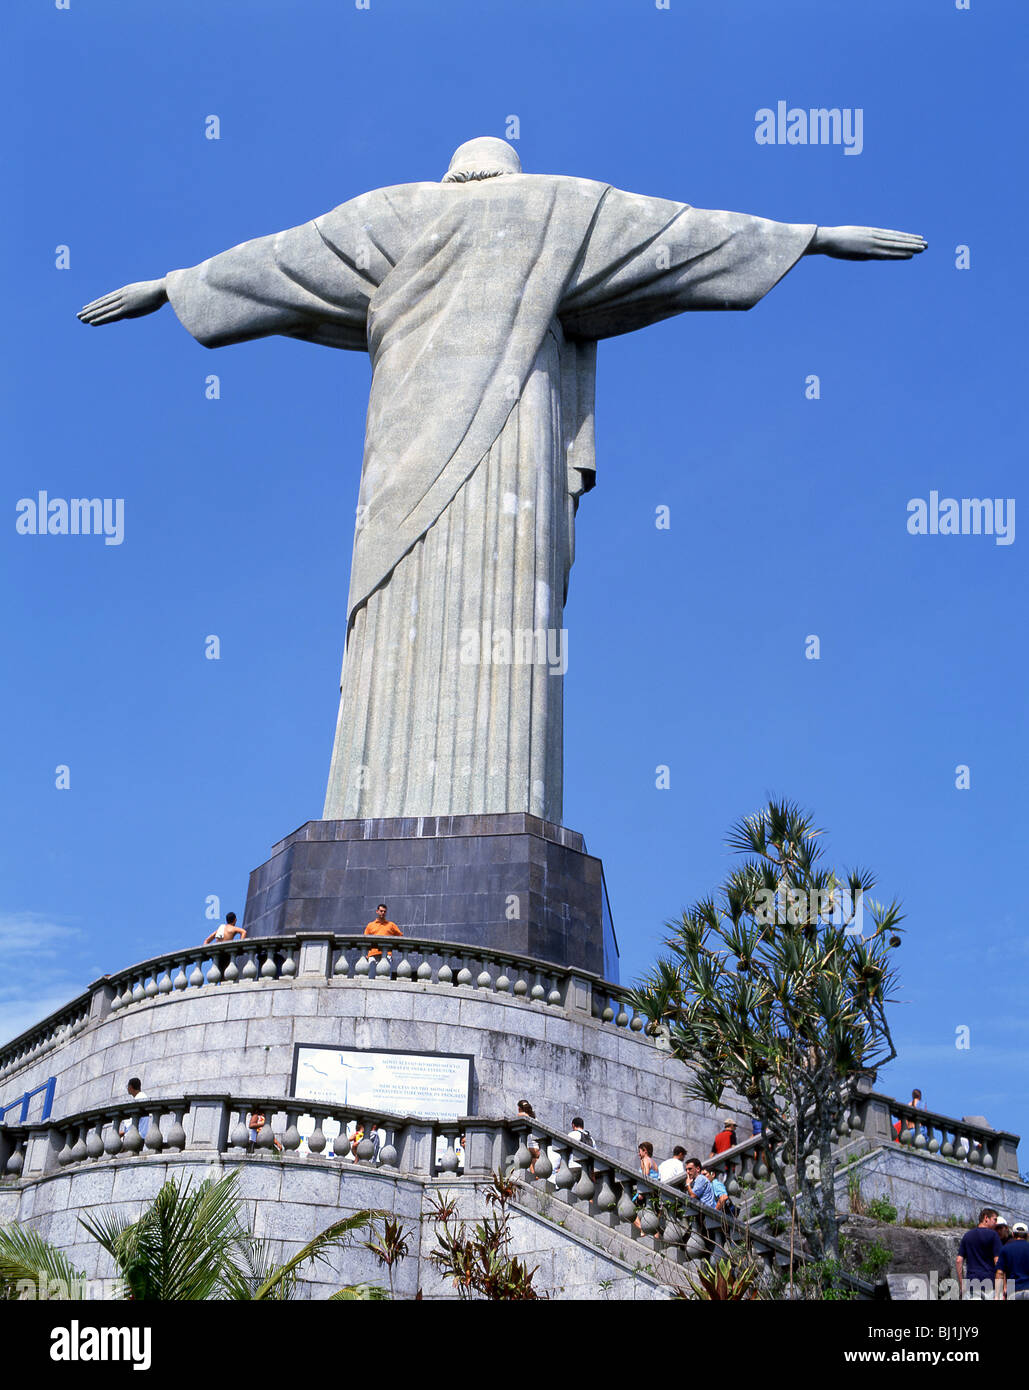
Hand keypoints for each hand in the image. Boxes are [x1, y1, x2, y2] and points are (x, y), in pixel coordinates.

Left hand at [78, 278, 167, 324]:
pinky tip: (91, 323)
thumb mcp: (149, 293)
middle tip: (78, 314)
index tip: (87, 306)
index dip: (97, 303)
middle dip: (90, 310)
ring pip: (103, 310)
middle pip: (102, 304)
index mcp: (125, 291)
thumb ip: (142, 298)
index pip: (107, 298)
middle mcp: (121, 296)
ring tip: (80, 319)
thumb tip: (144, 302)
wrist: (162, 289)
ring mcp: (123, 303)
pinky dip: (100, 319)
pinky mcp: (127, 310)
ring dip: (91, 315)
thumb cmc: (160, 291)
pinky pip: (110, 316)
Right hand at [810, 226, 926, 259]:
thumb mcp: (848, 239)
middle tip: (926, 244)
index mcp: (869, 232)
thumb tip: (861, 249)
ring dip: (911, 247)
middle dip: (912, 241)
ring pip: (896, 245)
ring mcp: (872, 243)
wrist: (826, 238)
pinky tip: (911, 255)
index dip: (904, 236)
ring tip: (924, 248)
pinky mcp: (869, 250)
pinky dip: (900, 253)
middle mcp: (874, 235)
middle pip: (897, 238)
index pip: (891, 234)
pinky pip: (889, 253)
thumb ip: (858, 243)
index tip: (915, 238)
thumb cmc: (832, 240)